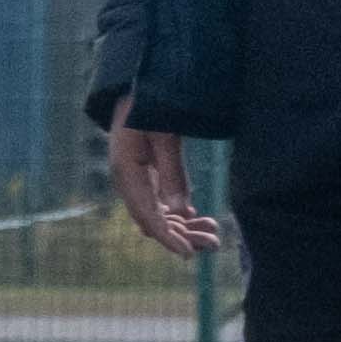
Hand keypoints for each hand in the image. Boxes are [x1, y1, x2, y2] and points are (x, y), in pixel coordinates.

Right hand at [107, 119, 218, 261]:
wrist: (136, 87)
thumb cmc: (151, 106)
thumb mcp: (167, 137)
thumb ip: (173, 174)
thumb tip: (182, 212)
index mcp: (126, 172)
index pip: (147, 215)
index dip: (168, 237)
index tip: (189, 254)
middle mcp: (127, 181)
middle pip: (153, 221)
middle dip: (183, 235)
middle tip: (214, 242)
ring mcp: (134, 180)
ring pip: (158, 215)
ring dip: (184, 226)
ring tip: (213, 230)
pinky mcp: (144, 176)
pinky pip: (159, 203)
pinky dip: (178, 213)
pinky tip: (198, 217)